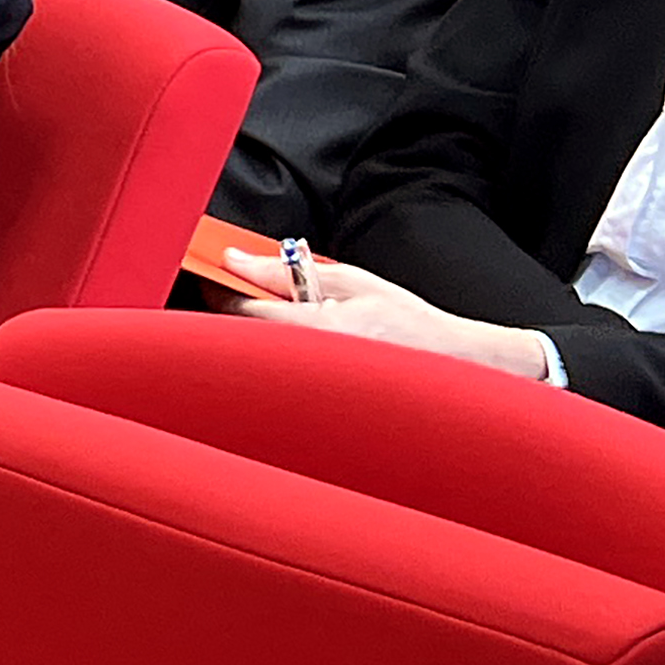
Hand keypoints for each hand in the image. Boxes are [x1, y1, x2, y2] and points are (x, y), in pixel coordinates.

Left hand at [225, 252, 555, 380]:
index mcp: (312, 330)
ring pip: (253, 360)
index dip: (218, 289)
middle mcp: (303, 366)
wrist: (450, 365)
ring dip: (254, 338)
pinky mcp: (310, 404)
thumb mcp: (349, 281)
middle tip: (246, 295)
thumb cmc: (406, 322)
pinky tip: (298, 349)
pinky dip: (274, 360)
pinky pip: (275, 379)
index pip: (236, 310)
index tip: (215, 275)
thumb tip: (237, 260)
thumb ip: (286, 271)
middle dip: (233, 314)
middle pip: (235, 340)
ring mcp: (305, 390)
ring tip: (288, 323)